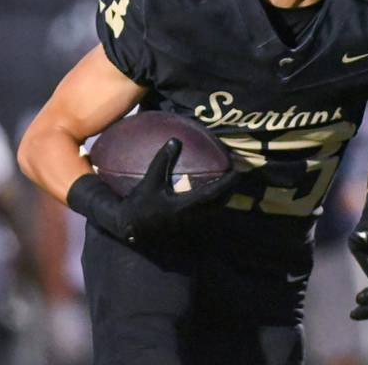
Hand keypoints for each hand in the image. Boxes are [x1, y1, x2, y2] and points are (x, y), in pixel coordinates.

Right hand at [67, 138, 238, 243]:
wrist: (130, 228)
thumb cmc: (139, 204)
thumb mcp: (150, 180)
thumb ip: (162, 160)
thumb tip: (174, 139)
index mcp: (186, 205)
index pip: (213, 193)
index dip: (227, 183)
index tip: (237, 173)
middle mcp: (191, 216)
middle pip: (218, 204)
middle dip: (229, 191)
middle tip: (236, 177)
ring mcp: (189, 222)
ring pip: (213, 210)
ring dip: (222, 198)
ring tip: (227, 185)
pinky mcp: (184, 225)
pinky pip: (205, 213)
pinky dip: (212, 203)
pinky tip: (208, 194)